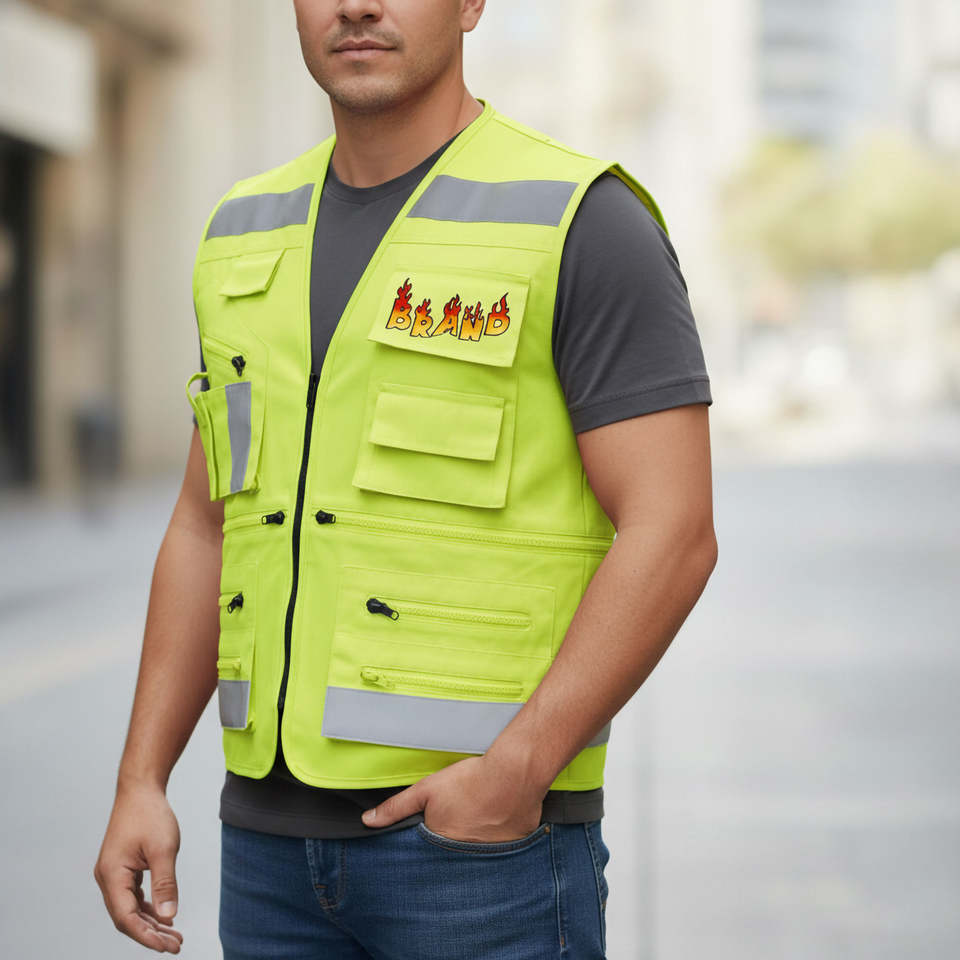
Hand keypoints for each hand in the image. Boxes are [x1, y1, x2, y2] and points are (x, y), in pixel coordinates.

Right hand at [94, 783, 182, 952]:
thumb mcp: (163, 849)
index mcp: (112, 875)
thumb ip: (165, 884)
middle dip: (151, 934)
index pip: (126, 918)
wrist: (140, 789)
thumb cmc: (150, 814)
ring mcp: (113, 873)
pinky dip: (148, 908)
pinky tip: (164, 917)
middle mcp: (107, 878)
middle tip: (176, 946)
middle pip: (127, 917)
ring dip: (151, 923)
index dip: (146, 936)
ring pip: (130, 909)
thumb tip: (169, 917)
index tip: (166, 947)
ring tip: (174, 937)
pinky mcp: (121, 868)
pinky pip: (132, 896)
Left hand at [360, 752, 546, 842]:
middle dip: (452, 846)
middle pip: (454, 857)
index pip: (430, 856)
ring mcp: (492, 856)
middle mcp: (466, 858)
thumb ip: (396, 807)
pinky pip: (502, 851)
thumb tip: (368, 821)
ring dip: (476, 844)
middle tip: (460, 822)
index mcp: (442, 846)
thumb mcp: (426, 789)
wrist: (514, 774)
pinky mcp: (514, 849)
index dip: (431, 842)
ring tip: (478, 820)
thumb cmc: (469, 781)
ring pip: (478, 855)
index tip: (436, 831)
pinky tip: (498, 822)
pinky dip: (498, 841)